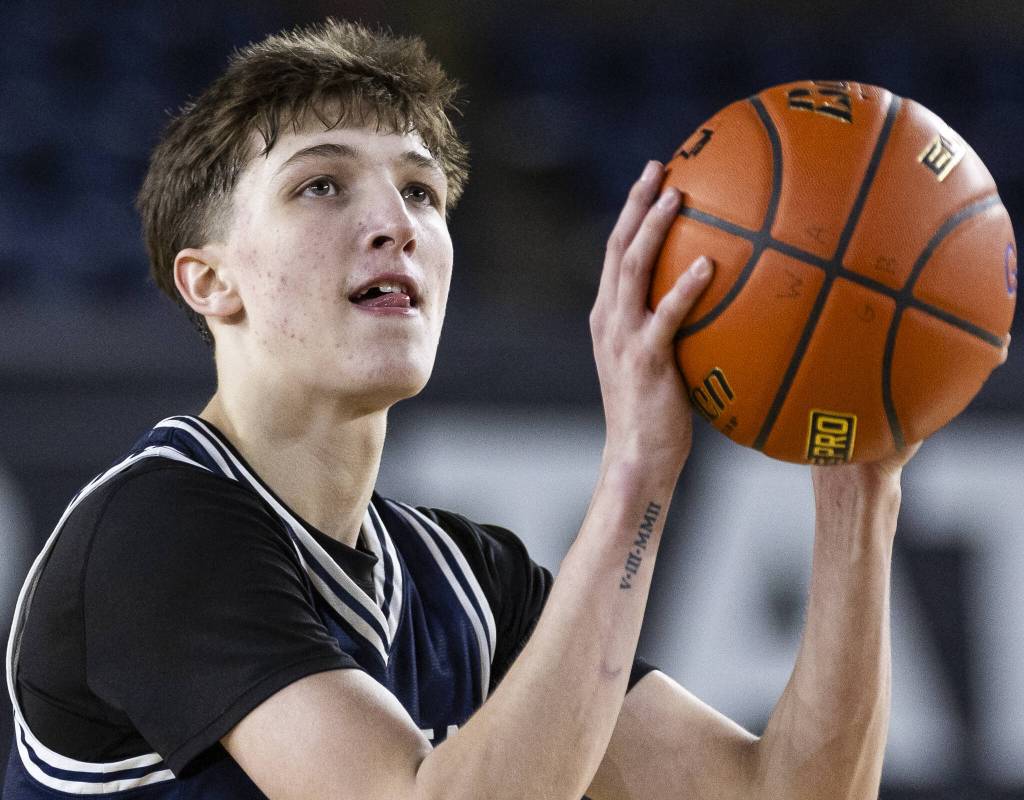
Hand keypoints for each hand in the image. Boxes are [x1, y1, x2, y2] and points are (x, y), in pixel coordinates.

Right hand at [590, 161, 713, 472]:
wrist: (637, 455)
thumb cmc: (656, 412)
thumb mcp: (659, 361)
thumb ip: (674, 327)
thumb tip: (722, 300)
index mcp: (608, 316)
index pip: (615, 253)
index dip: (631, 213)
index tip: (652, 178)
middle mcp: (608, 319)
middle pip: (617, 247)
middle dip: (636, 203)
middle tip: (659, 167)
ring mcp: (623, 337)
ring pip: (632, 269)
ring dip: (653, 229)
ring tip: (677, 196)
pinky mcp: (645, 359)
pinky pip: (666, 315)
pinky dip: (684, 287)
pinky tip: (709, 265)